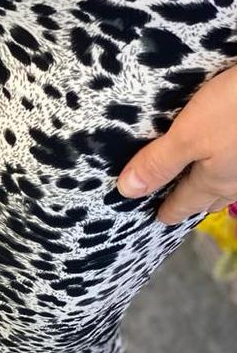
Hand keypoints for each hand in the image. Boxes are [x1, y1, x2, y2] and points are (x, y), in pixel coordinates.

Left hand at [116, 64, 236, 224]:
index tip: (160, 218)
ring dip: (218, 186)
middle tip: (180, 204)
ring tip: (206, 185)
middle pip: (212, 197)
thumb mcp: (190, 134)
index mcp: (214, 180)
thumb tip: (126, 192)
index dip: (169, 211)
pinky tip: (232, 157)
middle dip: (195, 202)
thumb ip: (160, 162)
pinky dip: (233, 167)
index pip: (185, 202)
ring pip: (234, 184)